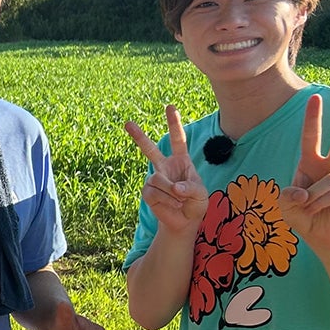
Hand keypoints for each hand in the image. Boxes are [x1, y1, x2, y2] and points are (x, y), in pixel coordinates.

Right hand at [124, 106, 207, 236]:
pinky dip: (166, 201)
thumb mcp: (201, 195)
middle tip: (127, 123)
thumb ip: (191, 188)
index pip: (178, 140)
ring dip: (172, 193)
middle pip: (150, 149)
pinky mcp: (147, 191)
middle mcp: (165, 167)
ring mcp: (154, 178)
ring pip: (158, 179)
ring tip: (180, 201)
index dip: (174, 124)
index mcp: (181, 162)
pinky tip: (172, 205)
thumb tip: (174, 187)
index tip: (170, 107)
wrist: (183, 223)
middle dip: (138, 137)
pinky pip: (154, 193)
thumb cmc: (195, 204)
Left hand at [280, 95, 329, 253]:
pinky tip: (319, 210)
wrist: (319, 235)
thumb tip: (303, 192)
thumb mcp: (285, 206)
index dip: (312, 118)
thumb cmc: (302, 215)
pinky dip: (321, 204)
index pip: (311, 137)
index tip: (315, 97)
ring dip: (314, 196)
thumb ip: (286, 198)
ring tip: (309, 206)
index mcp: (310, 164)